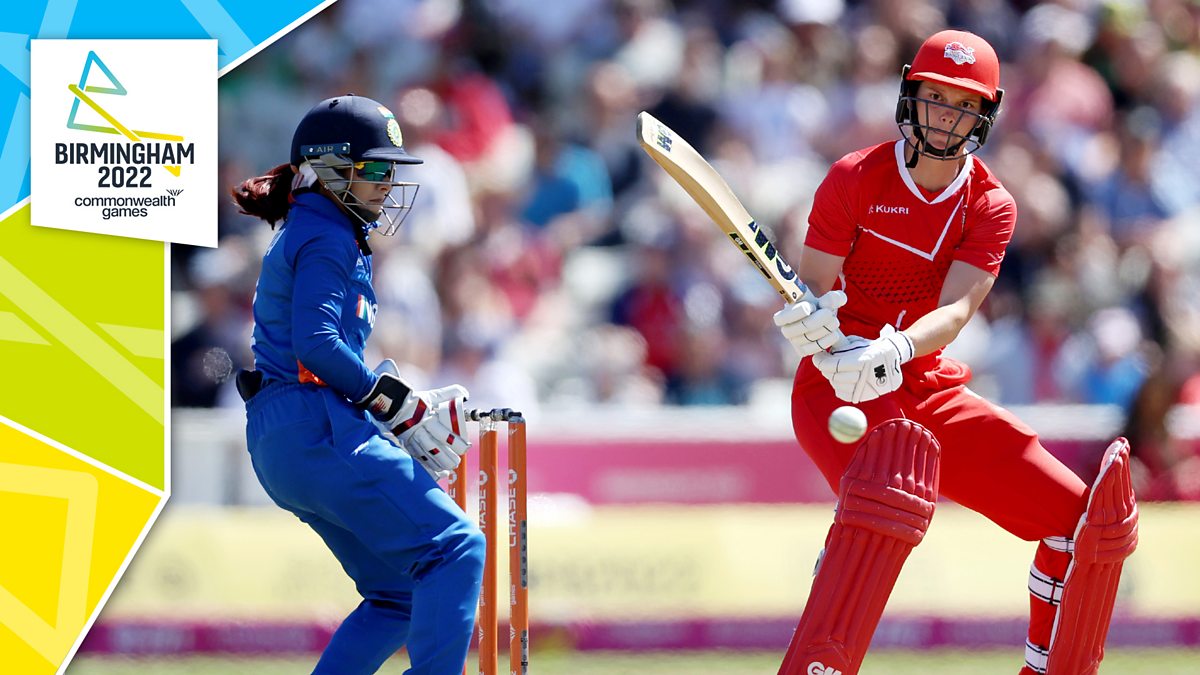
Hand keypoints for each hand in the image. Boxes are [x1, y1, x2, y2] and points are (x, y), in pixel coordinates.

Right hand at [359, 360, 470, 478]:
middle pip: (435, 449)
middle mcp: (420, 431)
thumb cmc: (415, 400)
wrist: (392, 405)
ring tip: (449, 468)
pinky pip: (417, 457)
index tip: (466, 447)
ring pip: (426, 455)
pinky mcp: (406, 444)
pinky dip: (426, 465)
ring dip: (438, 463)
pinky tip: (435, 470)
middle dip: (447, 457)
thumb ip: (449, 393)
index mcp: (428, 420)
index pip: (444, 435)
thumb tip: (466, 394)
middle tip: (457, 462)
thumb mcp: (432, 395)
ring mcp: (412, 439)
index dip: (456, 443)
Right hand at [774, 290, 846, 357]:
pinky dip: (826, 341)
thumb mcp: (829, 300)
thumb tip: (830, 302)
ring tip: (834, 322)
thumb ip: (832, 298)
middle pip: (795, 329)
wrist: (827, 322)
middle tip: (829, 313)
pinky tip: (834, 334)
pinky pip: (813, 349)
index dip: (796, 313)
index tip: (812, 306)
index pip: (780, 318)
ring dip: (823, 329)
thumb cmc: (824, 307)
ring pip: (806, 338)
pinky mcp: (804, 351)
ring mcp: (794, 341)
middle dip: (815, 320)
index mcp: (785, 314)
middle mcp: (787, 329)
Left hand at [811, 325, 914, 402]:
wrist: (893, 358)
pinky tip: (840, 379)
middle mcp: (865, 376)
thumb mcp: (856, 343)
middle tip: (825, 362)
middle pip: (834, 376)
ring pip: (837, 386)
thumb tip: (822, 344)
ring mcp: (866, 388)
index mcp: (863, 361)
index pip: (833, 365)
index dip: (821, 361)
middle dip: (826, 368)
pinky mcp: (865, 395)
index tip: (817, 357)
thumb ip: (839, 345)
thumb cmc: (870, 348)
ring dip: (832, 377)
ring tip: (834, 370)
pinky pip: (843, 394)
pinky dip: (838, 387)